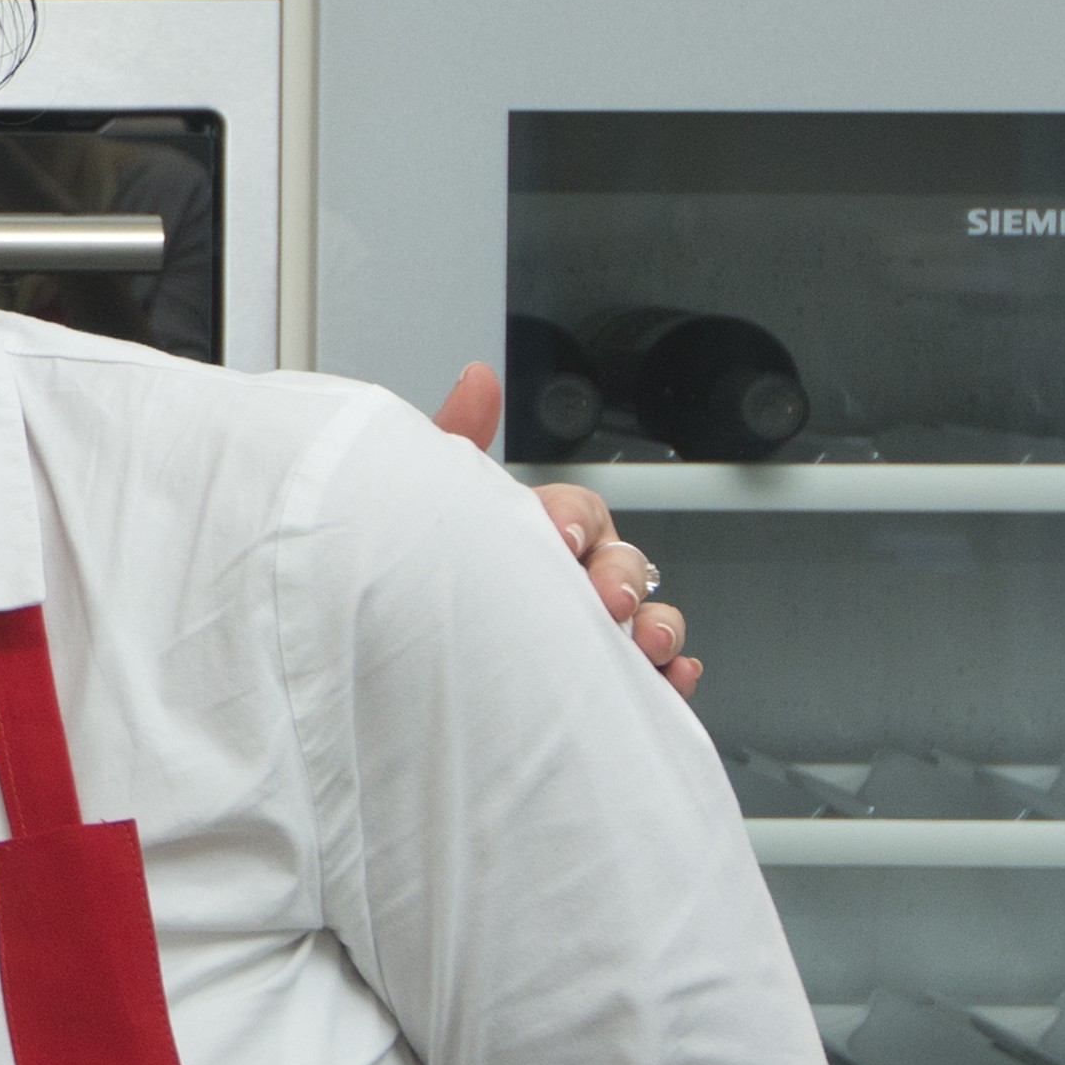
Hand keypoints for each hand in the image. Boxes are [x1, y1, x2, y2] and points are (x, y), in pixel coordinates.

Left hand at [439, 357, 700, 700]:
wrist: (393, 687)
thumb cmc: (418, 585)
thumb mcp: (430, 509)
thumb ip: (454, 442)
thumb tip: (477, 377)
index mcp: (533, 534)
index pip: (574, 511)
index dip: (572, 521)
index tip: (561, 540)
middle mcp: (567, 580)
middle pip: (621, 561)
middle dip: (621, 576)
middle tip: (605, 600)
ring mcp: (586, 632)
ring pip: (647, 616)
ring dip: (658, 623)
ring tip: (645, 642)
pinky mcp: (598, 684)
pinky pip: (653, 674)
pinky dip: (671, 673)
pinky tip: (670, 676)